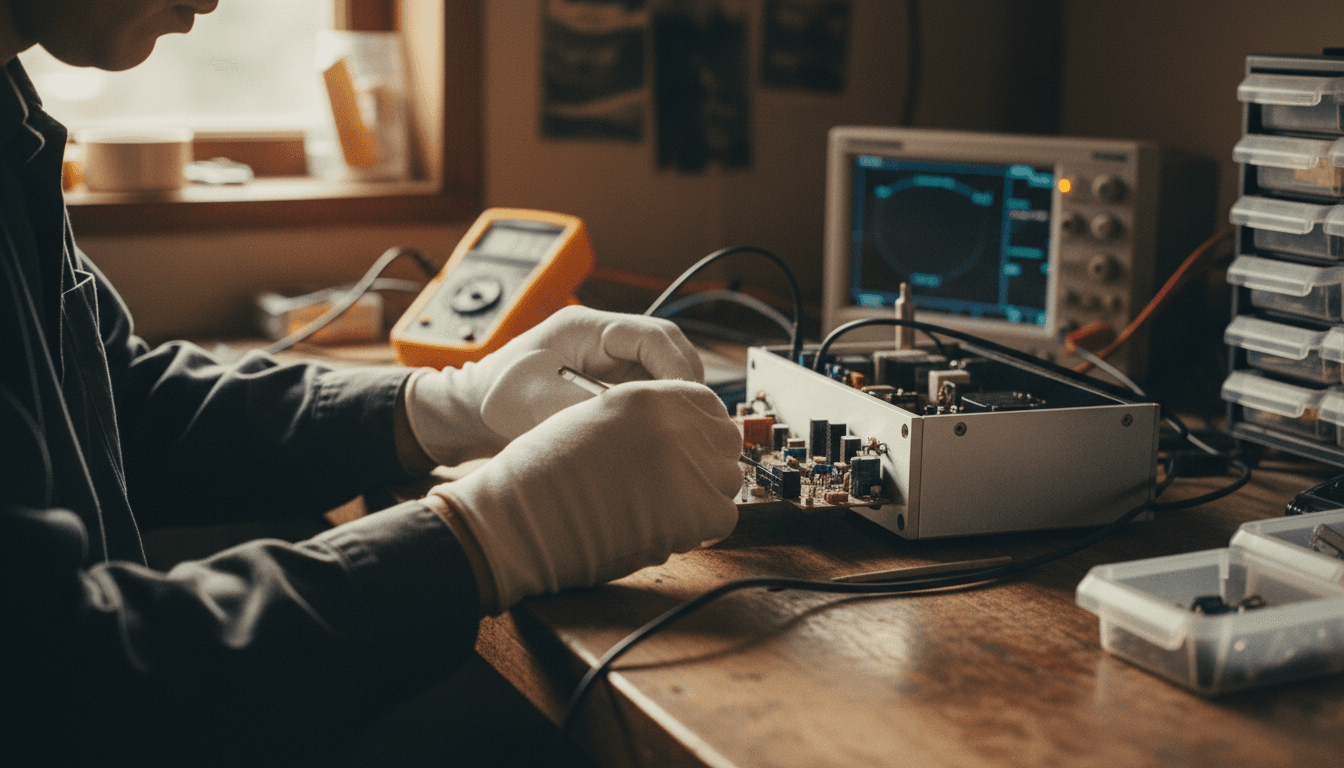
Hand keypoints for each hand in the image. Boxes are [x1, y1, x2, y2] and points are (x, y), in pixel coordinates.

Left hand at [403, 306, 703, 465]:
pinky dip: (657, 412)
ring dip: (673, 400)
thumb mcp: (537, 403)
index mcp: (587, 327)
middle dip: (684, 385)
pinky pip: (647, 393)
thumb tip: (636, 421)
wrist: (472, 410)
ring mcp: (609, 361)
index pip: (653, 335)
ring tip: (680, 433)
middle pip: (667, 352)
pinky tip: (659, 436)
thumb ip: (588, 408)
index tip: (688, 400)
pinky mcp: (609, 384)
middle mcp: (604, 339)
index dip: (678, 366)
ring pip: (662, 373)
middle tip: (694, 422)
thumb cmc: (495, 396)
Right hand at [424, 379, 741, 612]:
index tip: (693, 448)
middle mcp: (671, 422)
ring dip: (706, 493)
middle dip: (708, 460)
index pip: (706, 403)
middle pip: (725, 439)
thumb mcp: (589, 421)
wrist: (517, 519)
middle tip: (683, 482)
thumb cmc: (539, 477)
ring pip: (727, 477)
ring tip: (669, 507)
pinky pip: (723, 515)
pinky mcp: (692, 509)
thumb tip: (676, 437)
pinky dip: (704, 525)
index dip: (701, 429)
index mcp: (645, 396)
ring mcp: (685, 464)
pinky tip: (672, 527)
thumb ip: (637, 421)